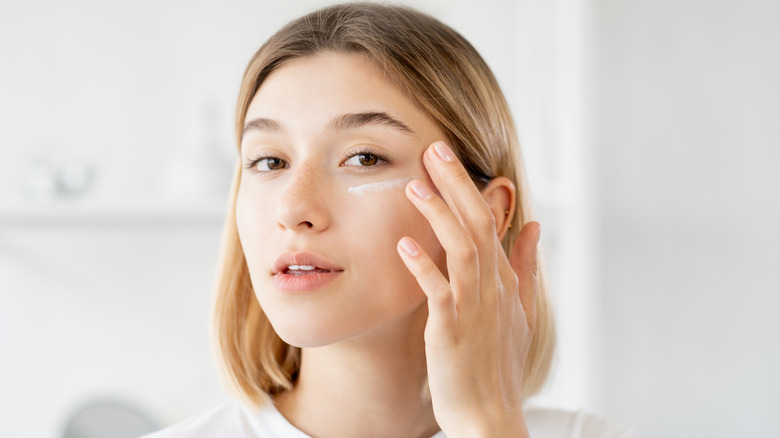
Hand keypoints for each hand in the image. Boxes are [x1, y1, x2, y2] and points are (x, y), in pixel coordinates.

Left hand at [397, 141, 539, 437]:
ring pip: (462, 249)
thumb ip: (527, 267)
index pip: (490, 223)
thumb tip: (534, 225)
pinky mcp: (452, 330)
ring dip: (439, 215)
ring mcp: (474, 308)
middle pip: (478, 224)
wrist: (491, 415)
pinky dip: (424, 266)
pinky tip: (404, 243)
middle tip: (434, 148)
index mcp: (505, 281)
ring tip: (415, 184)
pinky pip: (440, 292)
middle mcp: (493, 288)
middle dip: (456, 184)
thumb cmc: (499, 365)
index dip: (469, 187)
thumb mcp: (521, 312)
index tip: (447, 158)